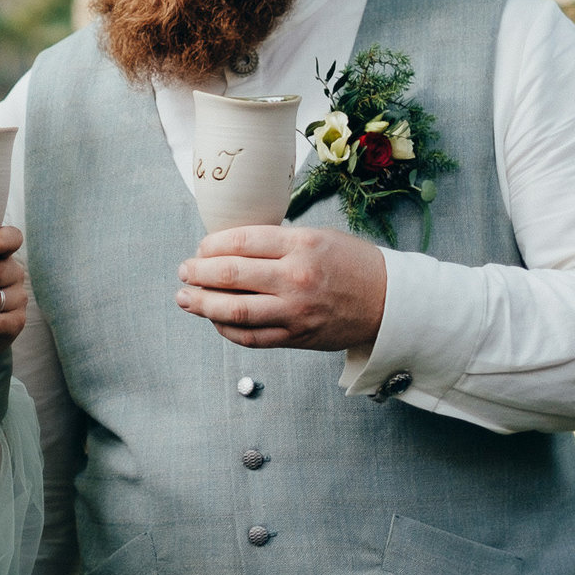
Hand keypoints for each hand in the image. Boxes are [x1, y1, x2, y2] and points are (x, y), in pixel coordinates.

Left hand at [176, 224, 387, 350]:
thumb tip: (228, 247)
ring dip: (202, 304)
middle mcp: (296, 279)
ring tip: (185, 298)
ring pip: (234, 311)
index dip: (211, 245)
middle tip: (184, 271)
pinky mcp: (297, 337)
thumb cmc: (352, 263)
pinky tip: (215, 320)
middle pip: (230, 275)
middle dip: (198, 273)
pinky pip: (251, 338)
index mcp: (301, 245)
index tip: (200, 247)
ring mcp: (295, 312)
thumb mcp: (318, 237)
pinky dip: (226, 330)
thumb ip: (277, 242)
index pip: (240, 241)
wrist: (390, 301)